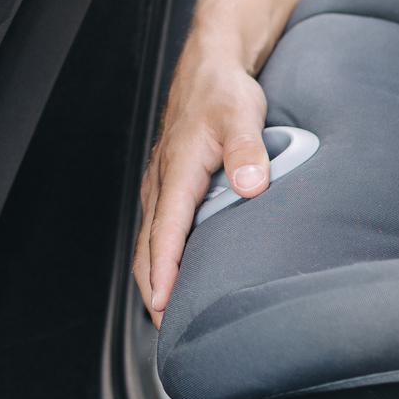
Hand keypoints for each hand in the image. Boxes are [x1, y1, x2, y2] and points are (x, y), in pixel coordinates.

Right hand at [133, 41, 270, 326]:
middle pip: (149, 247)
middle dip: (153, 289)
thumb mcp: (242, 114)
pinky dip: (160, 258)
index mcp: (178, 170)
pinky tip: (174, 275)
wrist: (210, 68)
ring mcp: (162, 185)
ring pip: (150, 242)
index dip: (164, 270)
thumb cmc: (223, 91)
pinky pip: (159, 230)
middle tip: (166, 329)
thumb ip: (247, 150)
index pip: (166, 231)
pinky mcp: (170, 186)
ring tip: (167, 315)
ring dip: (154, 278)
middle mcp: (162, 182)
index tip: (162, 302)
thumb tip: (249, 185)